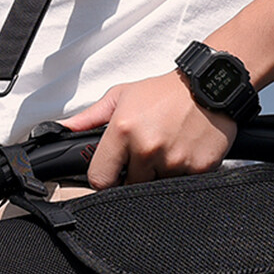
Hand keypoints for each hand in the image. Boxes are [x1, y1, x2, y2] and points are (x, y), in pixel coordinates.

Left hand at [60, 71, 236, 188]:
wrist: (210, 87)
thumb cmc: (165, 93)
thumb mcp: (121, 96)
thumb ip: (89, 117)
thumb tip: (63, 129)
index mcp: (123, 131)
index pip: (100, 179)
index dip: (104, 178)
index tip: (112, 173)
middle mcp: (146, 148)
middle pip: (129, 185)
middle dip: (134, 174)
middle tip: (146, 153)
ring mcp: (174, 161)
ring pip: (156, 186)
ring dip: (159, 174)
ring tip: (167, 149)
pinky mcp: (199, 168)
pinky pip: (183, 184)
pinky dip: (182, 173)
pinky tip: (184, 152)